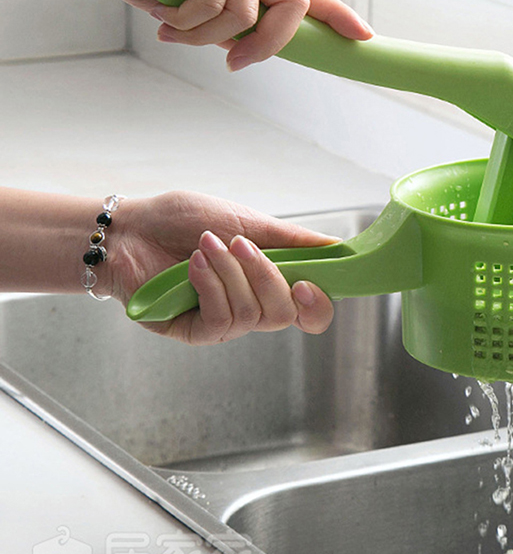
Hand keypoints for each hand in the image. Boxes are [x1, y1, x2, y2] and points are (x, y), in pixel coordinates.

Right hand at [80, 0, 372, 69]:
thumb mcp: (186, 3)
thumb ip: (215, 24)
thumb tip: (234, 49)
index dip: (336, 14)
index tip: (364, 35)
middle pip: (293, 8)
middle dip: (270, 45)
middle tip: (233, 64)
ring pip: (244, 16)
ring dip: (204, 37)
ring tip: (170, 29)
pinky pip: (213, 7)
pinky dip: (185, 21)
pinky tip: (162, 12)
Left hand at [111, 191, 335, 344]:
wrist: (134, 227)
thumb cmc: (186, 221)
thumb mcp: (248, 221)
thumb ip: (293, 240)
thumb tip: (337, 248)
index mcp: (271, 282)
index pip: (310, 311)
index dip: (317, 305)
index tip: (308, 282)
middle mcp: (252, 307)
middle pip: (285, 314)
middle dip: (266, 276)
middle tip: (241, 244)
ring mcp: (223, 322)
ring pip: (251, 315)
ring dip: (230, 274)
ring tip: (206, 245)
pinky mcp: (194, 332)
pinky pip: (219, 321)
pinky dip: (210, 286)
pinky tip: (193, 265)